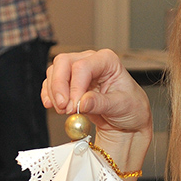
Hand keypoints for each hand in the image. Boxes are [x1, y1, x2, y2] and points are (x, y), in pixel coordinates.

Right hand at [42, 50, 152, 166]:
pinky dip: (49, 95)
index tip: (75, 106)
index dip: (75, 87)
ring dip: (54, 92)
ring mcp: (78, 71)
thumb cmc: (131, 108)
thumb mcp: (121, 106)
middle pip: (63, 63)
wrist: (128, 120)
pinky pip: (52, 84)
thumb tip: (82, 102)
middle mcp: (90, 61)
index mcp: (107, 60)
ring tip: (63, 111)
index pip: (83, 67)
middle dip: (59, 86)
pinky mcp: (69, 84)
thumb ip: (101, 103)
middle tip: (63, 107)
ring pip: (54, 72)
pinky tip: (51, 105)